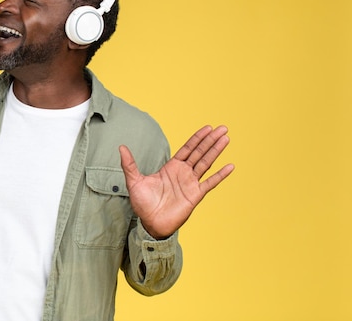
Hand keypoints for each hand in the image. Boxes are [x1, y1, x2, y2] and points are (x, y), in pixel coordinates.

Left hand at [119, 125, 234, 238]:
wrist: (150, 224)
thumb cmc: (143, 204)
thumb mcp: (134, 181)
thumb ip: (129, 164)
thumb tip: (121, 147)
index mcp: (171, 167)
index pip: (187, 148)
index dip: (197, 138)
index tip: (207, 128)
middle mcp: (183, 173)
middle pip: (200, 152)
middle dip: (210, 140)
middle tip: (223, 128)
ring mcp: (191, 183)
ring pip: (206, 163)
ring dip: (216, 151)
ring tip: (226, 138)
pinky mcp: (195, 195)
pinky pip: (210, 183)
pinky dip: (220, 175)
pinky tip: (230, 166)